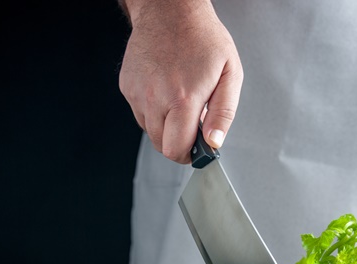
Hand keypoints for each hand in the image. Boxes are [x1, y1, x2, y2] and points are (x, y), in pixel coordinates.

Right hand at [119, 0, 242, 162]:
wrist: (170, 11)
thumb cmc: (203, 39)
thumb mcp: (230, 74)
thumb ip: (223, 113)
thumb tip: (214, 143)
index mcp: (182, 99)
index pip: (176, 150)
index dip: (189, 155)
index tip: (197, 148)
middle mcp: (155, 98)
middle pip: (161, 146)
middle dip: (177, 142)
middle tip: (191, 123)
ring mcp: (137, 93)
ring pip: (149, 131)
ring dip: (165, 126)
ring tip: (178, 101)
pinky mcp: (126, 87)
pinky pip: (140, 114)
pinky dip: (153, 111)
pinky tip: (164, 91)